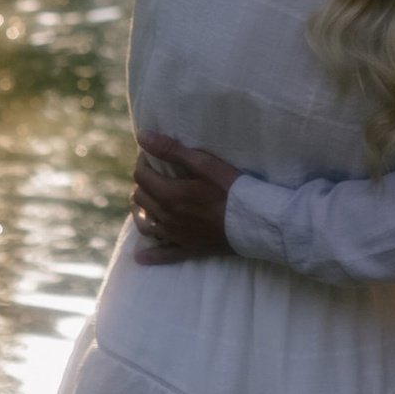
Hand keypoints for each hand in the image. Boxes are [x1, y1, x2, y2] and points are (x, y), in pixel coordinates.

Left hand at [130, 134, 239, 261]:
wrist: (254, 221)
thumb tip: (142, 137)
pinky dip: (150, 254)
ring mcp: (176, 236)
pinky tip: (140, 256)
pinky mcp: (188, 249)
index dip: (143, 162)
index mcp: (169, 195)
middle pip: (141, 198)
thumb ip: (171, 150)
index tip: (151, 155)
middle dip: (143, 182)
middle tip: (155, 173)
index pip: (142, 176)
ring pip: (145, 224)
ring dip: (142, 211)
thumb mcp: (204, 163)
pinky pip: (163, 255)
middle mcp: (167, 217)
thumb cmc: (231, 188)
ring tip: (148, 201)